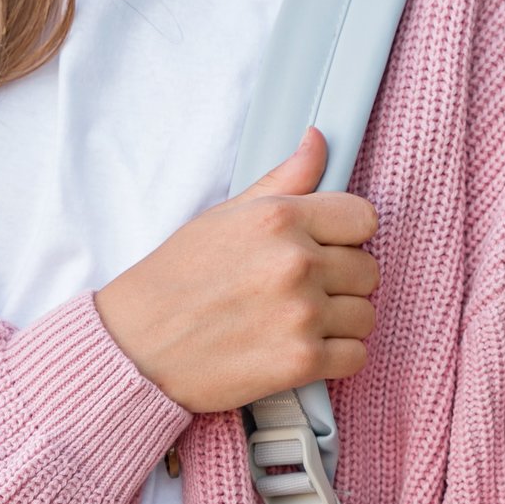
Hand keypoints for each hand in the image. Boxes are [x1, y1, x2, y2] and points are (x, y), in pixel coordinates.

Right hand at [94, 127, 380, 413]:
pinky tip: (301, 347)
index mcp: (278, 218)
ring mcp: (302, 314)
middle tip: (302, 288)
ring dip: (341, 321)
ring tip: (299, 320)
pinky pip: (356, 356)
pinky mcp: (301, 362)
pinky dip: (335, 357)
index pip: (362, 218)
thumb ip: (282, 180)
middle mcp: (296, 262)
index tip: (326, 247)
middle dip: (341, 280)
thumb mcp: (224, 215)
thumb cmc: (175, 279)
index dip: (346, 234)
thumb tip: (318, 141)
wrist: (136, 347)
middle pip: (367, 269)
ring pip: (365, 314)